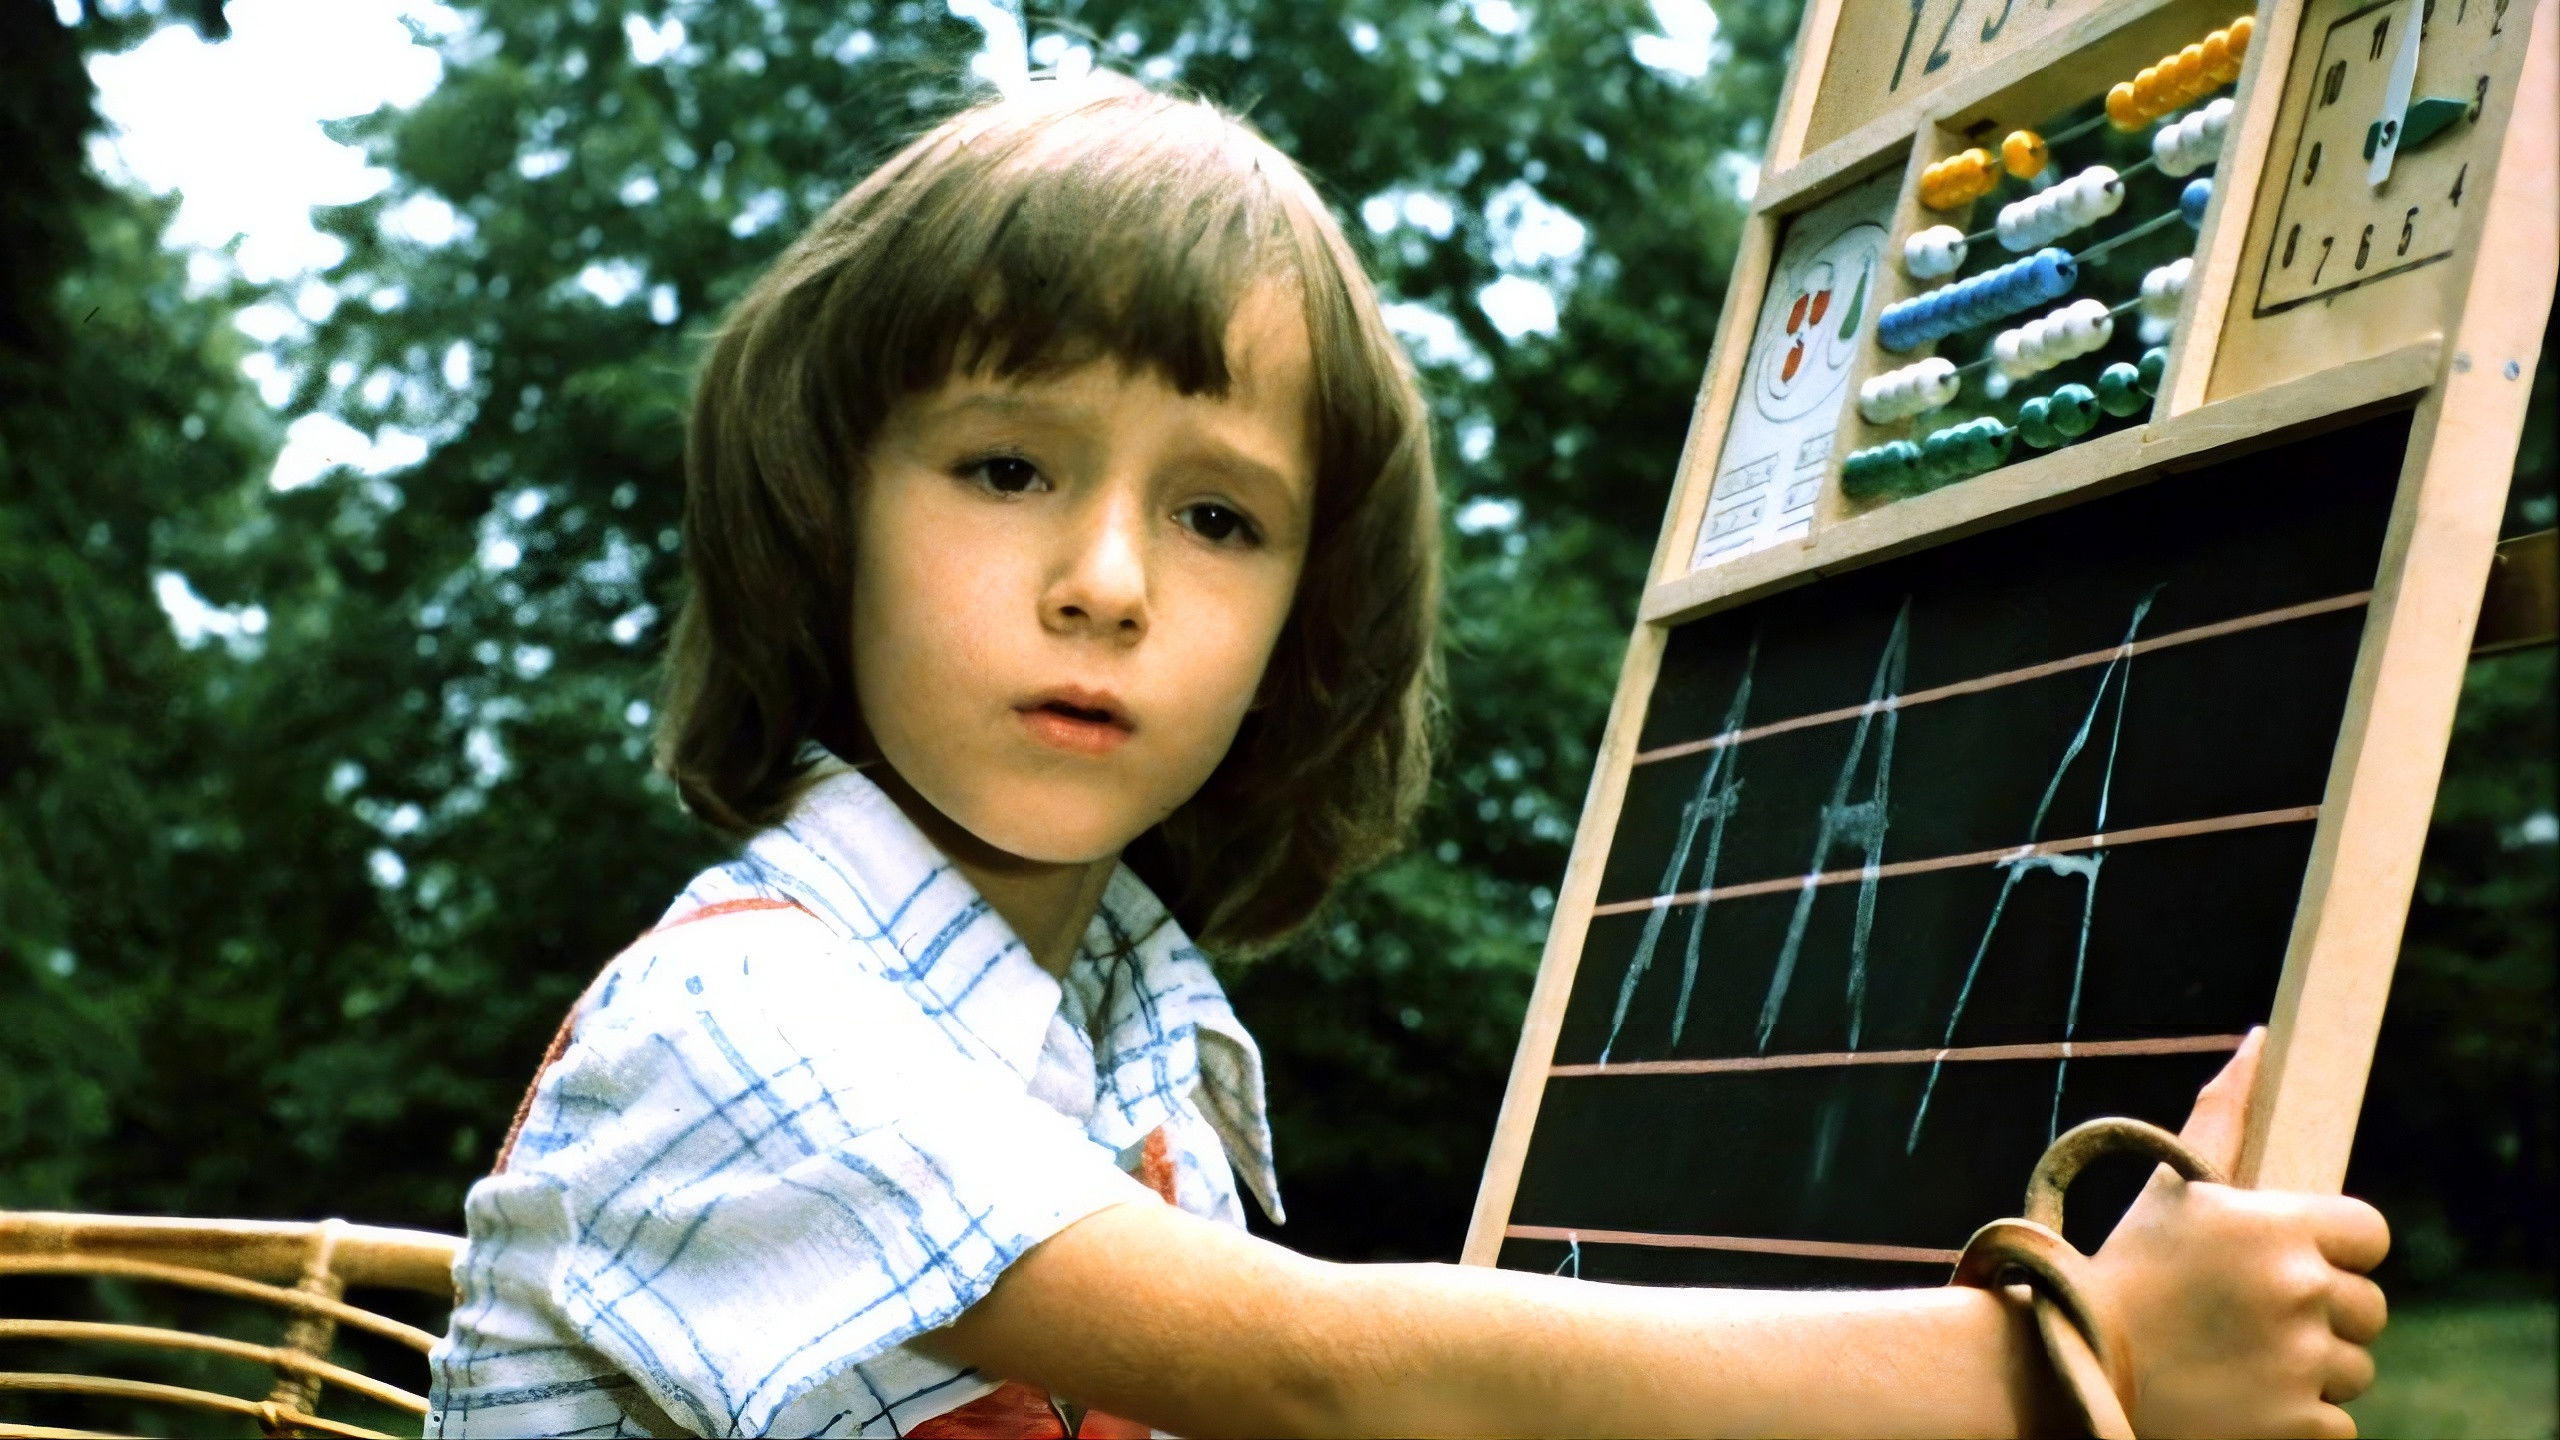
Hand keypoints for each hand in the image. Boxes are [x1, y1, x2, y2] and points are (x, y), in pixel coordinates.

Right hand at [2088, 1030, 2390, 1437]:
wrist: (2073, 1368)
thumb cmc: (2126, 1268)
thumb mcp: (2172, 1189)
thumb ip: (2225, 1115)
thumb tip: (2259, 1043)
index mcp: (2277, 1228)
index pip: (2370, 1234)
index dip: (2335, 1249)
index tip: (2290, 1262)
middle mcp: (2299, 1292)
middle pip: (2368, 1307)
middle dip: (2320, 1314)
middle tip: (2249, 1319)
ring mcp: (2302, 1365)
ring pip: (2355, 1367)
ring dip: (2309, 1369)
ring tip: (2238, 1360)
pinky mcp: (2298, 1428)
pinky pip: (2337, 1423)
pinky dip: (2296, 1421)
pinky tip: (2240, 1401)